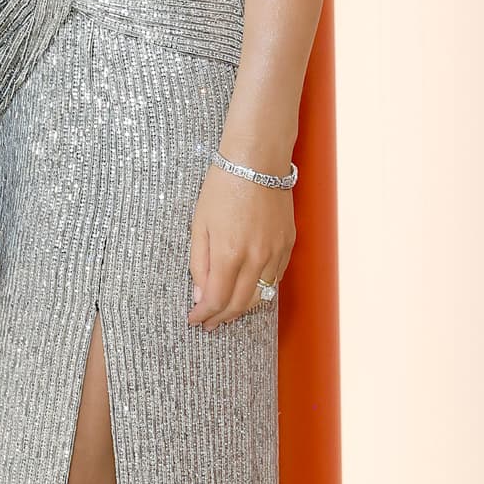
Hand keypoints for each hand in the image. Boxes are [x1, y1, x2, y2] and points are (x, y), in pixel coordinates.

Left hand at [187, 161, 294, 330]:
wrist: (257, 160)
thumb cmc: (222, 186)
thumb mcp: (199, 222)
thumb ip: (198, 262)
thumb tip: (200, 295)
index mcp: (229, 253)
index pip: (216, 300)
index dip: (203, 315)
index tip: (194, 320)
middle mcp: (256, 259)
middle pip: (239, 304)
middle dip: (221, 318)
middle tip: (208, 323)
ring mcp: (276, 254)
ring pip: (260, 296)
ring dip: (241, 308)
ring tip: (226, 311)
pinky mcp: (288, 245)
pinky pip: (275, 279)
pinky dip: (260, 290)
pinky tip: (248, 290)